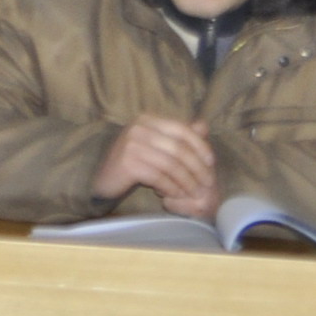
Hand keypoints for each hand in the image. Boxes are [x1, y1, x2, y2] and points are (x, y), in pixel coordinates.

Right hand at [92, 116, 221, 218]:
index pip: (181, 129)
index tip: (211, 163)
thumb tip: (203, 126)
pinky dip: (171, 188)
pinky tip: (176, 195)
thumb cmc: (133, 163)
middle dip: (197, 168)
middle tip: (207, 184)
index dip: (200, 146)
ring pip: (170, 164)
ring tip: (193, 193)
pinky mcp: (127, 163)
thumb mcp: (157, 146)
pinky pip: (159, 177)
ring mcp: (131, 144)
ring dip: (186, 181)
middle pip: (178, 148)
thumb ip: (179, 136)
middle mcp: (138, 128)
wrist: (104, 180)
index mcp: (146, 119)